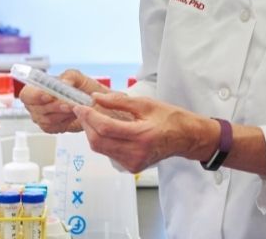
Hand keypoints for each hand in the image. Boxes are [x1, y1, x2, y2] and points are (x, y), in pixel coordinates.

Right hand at [19, 69, 108, 133]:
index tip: (49, 96)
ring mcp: (41, 117)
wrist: (95, 102)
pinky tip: (74, 114)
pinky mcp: (50, 127)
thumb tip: (64, 82)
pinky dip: (66, 120)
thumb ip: (70, 77)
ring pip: (47, 119)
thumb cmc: (82, 88)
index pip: (27, 94)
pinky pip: (55, 126)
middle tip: (69, 103)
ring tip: (75, 107)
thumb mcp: (78, 77)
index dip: (36, 96)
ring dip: (63, 113)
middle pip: (37, 109)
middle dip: (54, 106)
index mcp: (36, 89)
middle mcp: (35, 104)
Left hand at [73, 93, 217, 173]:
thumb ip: (119, 102)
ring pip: (101, 149)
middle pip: (98, 141)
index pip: (105, 128)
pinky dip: (104, 141)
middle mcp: (136, 153)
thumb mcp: (146, 104)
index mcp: (142, 135)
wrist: (185, 137)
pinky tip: (107, 130)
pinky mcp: (131, 167)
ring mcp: (133, 163)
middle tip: (82, 111)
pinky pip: (109, 153)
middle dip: (87, 125)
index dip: (88, 116)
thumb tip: (96, 98)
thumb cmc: (170, 118)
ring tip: (93, 118)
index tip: (80, 106)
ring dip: (93, 133)